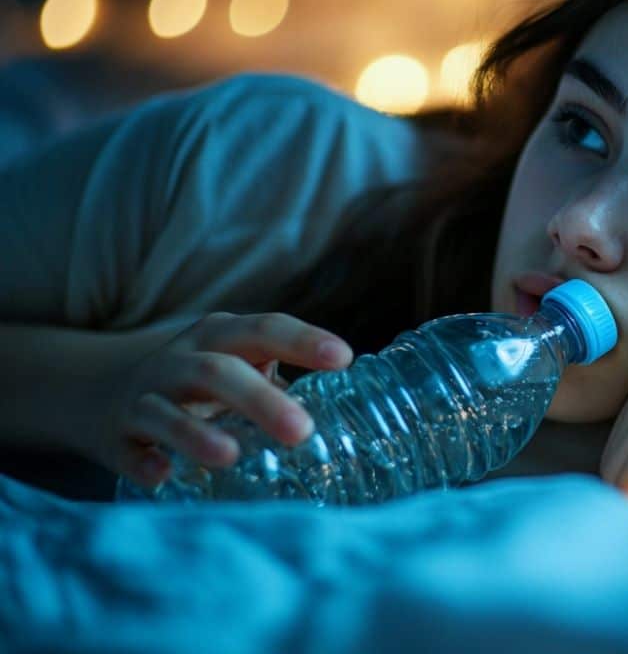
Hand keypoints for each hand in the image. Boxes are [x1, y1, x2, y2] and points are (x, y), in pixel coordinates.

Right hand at [79, 312, 352, 489]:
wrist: (99, 390)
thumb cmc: (198, 382)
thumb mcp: (236, 366)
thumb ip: (280, 385)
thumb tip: (348, 420)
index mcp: (219, 336)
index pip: (264, 329)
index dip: (303, 341)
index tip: (343, 358)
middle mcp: (179, 361)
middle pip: (218, 372)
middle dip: (261, 401)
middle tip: (303, 432)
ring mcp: (144, 398)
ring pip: (166, 410)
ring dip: (197, 433)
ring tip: (231, 456)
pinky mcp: (116, 437)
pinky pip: (128, 450)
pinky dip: (144, 461)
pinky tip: (163, 475)